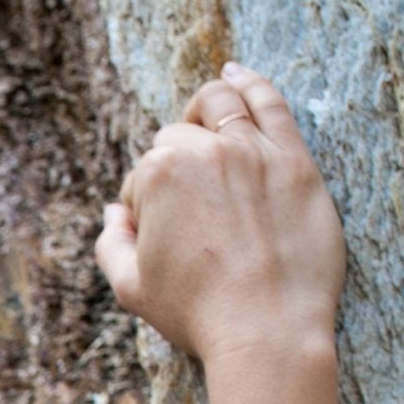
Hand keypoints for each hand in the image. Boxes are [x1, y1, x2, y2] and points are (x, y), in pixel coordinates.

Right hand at [94, 63, 343, 367]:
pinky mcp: (293, 157)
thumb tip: (113, 213)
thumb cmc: (198, 314)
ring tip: (202, 123)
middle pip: (178, 140)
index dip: (146, 209)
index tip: (161, 238)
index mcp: (157, 175)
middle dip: (175, 166)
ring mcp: (252, 149)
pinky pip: (270, 101)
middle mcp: (203, 150)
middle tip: (188, 208)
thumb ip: (110, 244)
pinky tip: (235, 73)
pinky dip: (249, 81)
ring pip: (219, 104)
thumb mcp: (132, 289)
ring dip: (203, 110)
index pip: (143, 176)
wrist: (268, 330)